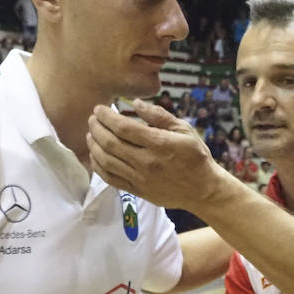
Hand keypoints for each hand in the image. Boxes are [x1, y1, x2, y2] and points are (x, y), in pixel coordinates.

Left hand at [87, 99, 229, 211]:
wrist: (203, 189)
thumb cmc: (195, 156)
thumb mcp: (184, 129)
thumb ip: (159, 116)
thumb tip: (136, 103)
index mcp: (159, 144)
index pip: (124, 128)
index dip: (107, 117)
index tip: (99, 109)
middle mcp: (146, 162)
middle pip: (111, 143)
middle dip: (97, 128)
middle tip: (92, 119)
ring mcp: (140, 178)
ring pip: (107, 161)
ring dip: (94, 146)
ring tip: (91, 134)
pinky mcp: (137, 191)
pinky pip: (111, 178)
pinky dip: (98, 166)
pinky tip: (95, 155)